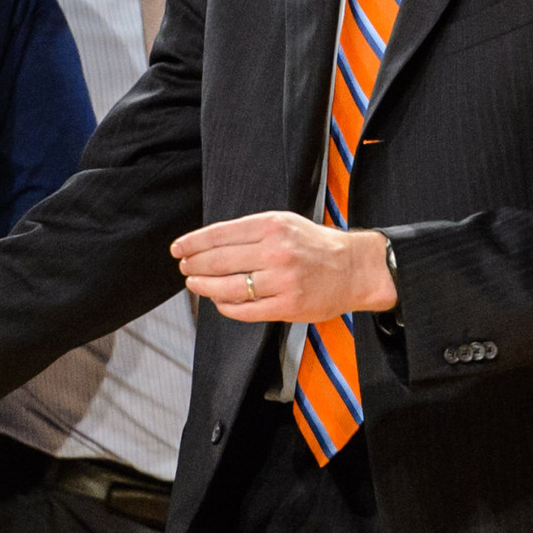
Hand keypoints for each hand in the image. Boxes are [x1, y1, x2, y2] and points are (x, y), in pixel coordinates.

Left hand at [172, 212, 394, 323]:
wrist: (353, 268)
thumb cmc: (314, 244)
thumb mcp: (284, 222)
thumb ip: (249, 231)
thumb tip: (208, 244)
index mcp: (272, 225)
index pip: (220, 234)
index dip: (193, 243)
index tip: (178, 248)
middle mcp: (276, 251)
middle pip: (219, 261)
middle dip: (194, 265)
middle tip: (184, 268)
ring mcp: (282, 281)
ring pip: (228, 288)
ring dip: (204, 287)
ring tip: (195, 284)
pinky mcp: (288, 306)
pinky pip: (246, 310)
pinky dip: (226, 307)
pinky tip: (219, 302)